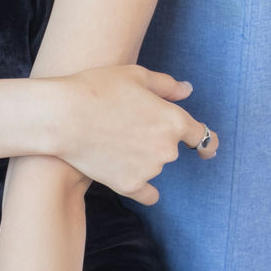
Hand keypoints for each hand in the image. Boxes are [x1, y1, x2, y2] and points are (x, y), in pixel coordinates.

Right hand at [46, 63, 217, 203]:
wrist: (63, 116)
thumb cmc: (98, 88)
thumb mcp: (136, 76)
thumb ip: (167, 86)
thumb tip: (187, 91)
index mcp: (174, 120)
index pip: (202, 137)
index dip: (207, 144)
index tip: (206, 151)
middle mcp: (167, 149)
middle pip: (171, 150)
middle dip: (155, 140)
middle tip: (126, 125)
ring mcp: (149, 170)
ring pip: (154, 167)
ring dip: (142, 158)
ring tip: (111, 140)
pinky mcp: (129, 185)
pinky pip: (148, 194)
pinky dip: (143, 188)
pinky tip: (134, 180)